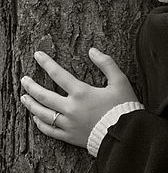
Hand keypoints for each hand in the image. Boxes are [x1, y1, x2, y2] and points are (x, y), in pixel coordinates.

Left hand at [20, 48, 138, 148]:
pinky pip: (49, 130)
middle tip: (24, 79)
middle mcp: (71, 108)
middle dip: (31, 86)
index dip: (46, 63)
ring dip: (31, 104)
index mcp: (82, 92)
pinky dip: (40, 123)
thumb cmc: (122, 105)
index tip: (37, 55)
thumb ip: (106, 63)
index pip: (58, 74)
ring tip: (23, 97)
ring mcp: (68, 123)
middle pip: (44, 95)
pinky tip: (36, 118)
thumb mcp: (119, 80)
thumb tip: (92, 51)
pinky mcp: (69, 136)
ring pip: (42, 114)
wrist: (124, 133)